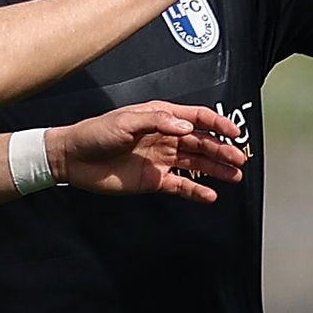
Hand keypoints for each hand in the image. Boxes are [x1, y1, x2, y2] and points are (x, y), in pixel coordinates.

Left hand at [52, 103, 248, 201]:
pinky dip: (197, 191)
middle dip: (222, 150)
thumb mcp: (125, 121)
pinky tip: (211, 195)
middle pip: (202, 143)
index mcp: (161, 117)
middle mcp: (165, 137)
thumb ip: (158, 121)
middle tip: (240, 159)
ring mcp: (161, 160)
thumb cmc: (95, 134)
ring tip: (235, 176)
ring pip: (197, 164)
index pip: (197, 118)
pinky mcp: (154, 180)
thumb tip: (187, 128)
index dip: (217, 124)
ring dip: (216, 169)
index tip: (234, 133)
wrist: (73, 159)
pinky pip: (181, 185)